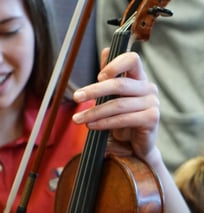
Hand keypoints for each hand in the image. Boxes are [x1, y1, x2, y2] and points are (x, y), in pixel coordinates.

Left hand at [72, 50, 159, 164]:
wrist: (136, 146)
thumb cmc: (123, 118)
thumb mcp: (113, 96)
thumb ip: (109, 76)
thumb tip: (105, 50)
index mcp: (139, 77)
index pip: (132, 59)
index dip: (115, 64)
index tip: (98, 76)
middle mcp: (148, 87)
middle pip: (119, 84)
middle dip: (94, 91)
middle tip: (75, 97)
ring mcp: (152, 103)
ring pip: (117, 104)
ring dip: (94, 112)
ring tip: (77, 119)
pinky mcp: (152, 119)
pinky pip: (123, 119)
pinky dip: (104, 123)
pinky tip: (91, 126)